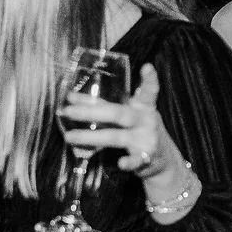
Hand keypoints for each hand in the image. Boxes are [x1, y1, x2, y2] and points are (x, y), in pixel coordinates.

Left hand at [61, 64, 185, 182]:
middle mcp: (147, 120)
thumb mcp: (131, 116)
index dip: (149, 80)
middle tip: (68, 110)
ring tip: (70, 137)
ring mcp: (148, 139)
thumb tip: (71, 99)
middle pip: (118, 113)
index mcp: (144, 107)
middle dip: (91, 111)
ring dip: (91, 137)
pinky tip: (121, 164)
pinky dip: (129, 162)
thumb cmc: (139, 132)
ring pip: (116, 136)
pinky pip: (136, 160)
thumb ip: (107, 107)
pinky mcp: (147, 157)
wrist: (163, 160)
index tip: (146, 67)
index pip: (148, 91)